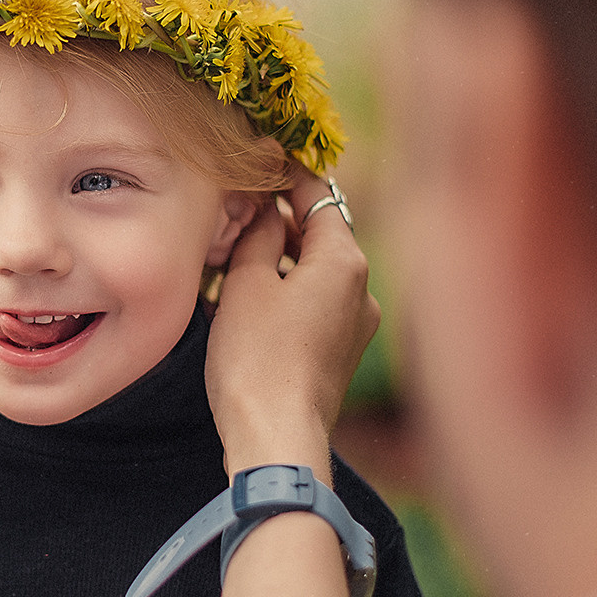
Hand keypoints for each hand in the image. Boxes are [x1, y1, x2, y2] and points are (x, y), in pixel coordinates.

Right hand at [206, 164, 380, 481]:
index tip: (260, 160)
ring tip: (234, 259)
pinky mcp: (342, 353)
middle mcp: (362, 288)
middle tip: (234, 212)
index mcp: (344, 261)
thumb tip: (261, 206)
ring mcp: (357, 324)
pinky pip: (317, 304)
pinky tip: (250, 302)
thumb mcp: (245, 284)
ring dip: (280, 260)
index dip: (287, 175)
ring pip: (316, 272)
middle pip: (319, 234)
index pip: (318, 196)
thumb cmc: (256, 358)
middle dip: (278, 221)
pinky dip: (288, 292)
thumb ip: (255, 235)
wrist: (276, 435)